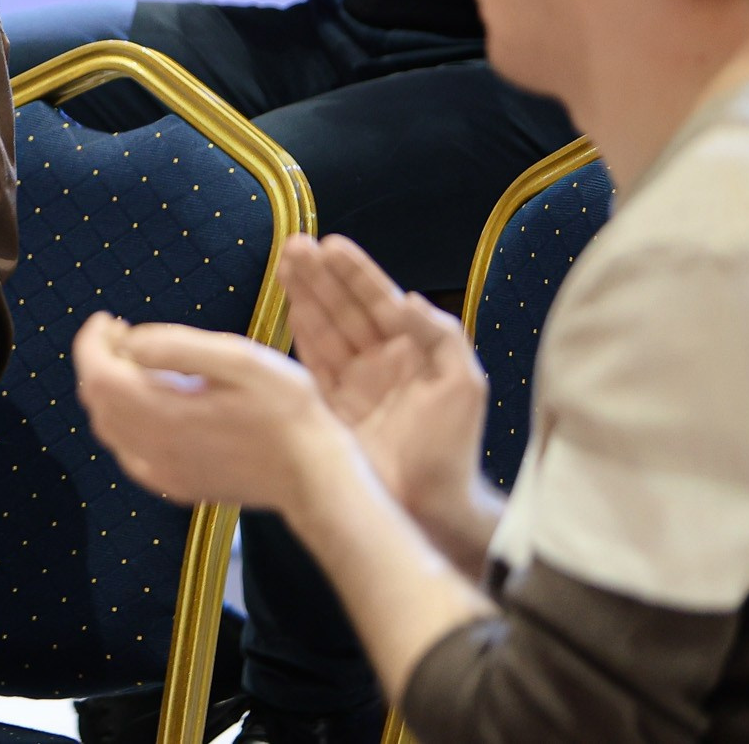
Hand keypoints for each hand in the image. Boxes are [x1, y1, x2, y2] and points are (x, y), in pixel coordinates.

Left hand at [72, 312, 353, 515]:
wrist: (317, 477)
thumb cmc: (289, 412)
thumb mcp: (241, 360)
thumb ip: (179, 346)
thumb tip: (130, 341)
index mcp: (167, 415)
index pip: (98, 376)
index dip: (92, 342)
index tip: (109, 319)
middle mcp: (155, 450)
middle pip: (97, 400)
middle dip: (99, 359)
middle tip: (124, 334)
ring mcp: (164, 473)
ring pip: (107, 427)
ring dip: (109, 389)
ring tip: (137, 362)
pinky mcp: (176, 486)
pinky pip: (128, 452)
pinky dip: (124, 421)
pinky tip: (150, 404)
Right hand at [281, 235, 487, 533]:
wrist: (427, 504)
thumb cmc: (452, 445)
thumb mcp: (463, 383)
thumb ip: (441, 335)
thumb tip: (408, 298)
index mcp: (413, 351)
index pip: (379, 301)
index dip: (355, 273)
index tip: (331, 245)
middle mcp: (379, 361)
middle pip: (344, 308)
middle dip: (320, 275)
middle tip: (295, 245)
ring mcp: (351, 382)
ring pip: (323, 327)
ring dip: (304, 294)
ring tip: (285, 262)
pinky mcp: (328, 406)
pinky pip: (311, 362)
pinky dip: (299, 333)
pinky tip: (288, 308)